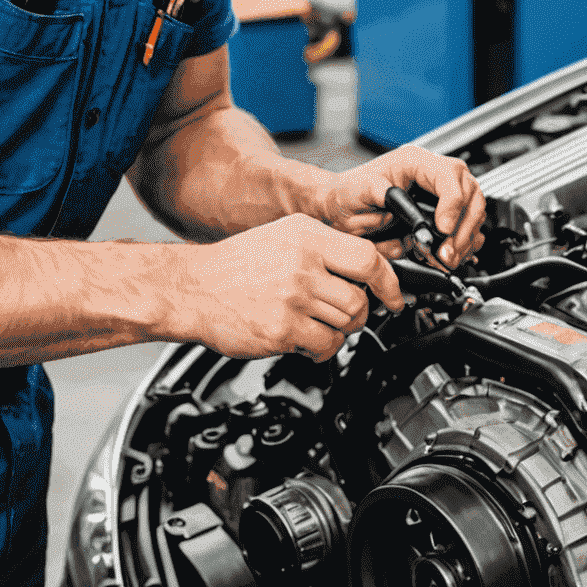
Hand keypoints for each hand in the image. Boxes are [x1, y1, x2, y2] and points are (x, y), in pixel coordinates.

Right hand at [179, 214, 402, 362]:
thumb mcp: (284, 237)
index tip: (395, 297)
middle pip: (360, 298)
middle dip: (360, 314)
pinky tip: (306, 341)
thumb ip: (325, 249)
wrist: (191, 287)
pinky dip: (323, 350)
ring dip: (340, 331)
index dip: (389, 282)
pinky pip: (326, 346)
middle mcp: (302, 264)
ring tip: (317, 325)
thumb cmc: (237, 265)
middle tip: (346, 316)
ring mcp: (293, 298)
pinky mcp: (282, 329)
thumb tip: (369, 270)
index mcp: (308, 236)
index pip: (368, 258)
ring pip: (346, 323)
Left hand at [316, 147, 484, 267]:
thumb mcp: (358, 190)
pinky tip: (450, 255)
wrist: (339, 209)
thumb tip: (399, 201)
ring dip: (465, 239)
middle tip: (448, 251)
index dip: (452, 203)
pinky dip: (464, 244)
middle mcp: (433, 175)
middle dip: (464, 226)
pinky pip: (466, 227)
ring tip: (447, 258)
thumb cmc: (347, 194)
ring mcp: (440, 195)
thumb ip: (380, 193)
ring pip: (473, 211)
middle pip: (470, 193)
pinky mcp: (441, 215)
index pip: (450, 176)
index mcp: (416, 162)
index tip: (443, 228)